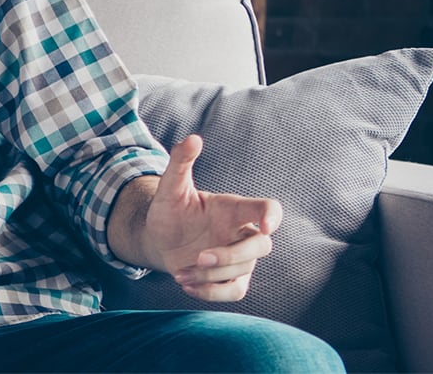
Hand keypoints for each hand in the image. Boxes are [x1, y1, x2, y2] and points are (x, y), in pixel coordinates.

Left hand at [134, 135, 280, 300]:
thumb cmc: (170, 211)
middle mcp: (241, 233)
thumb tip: (192, 138)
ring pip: (243, 271)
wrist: (158, 240)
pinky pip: (235, 292)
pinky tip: (187, 285)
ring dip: (211, 276)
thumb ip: (181, 163)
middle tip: (199, 258)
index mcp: (234, 209)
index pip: (267, 209)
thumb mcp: (170, 187)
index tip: (266, 226)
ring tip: (180, 273)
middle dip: (232, 256)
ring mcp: (239, 258)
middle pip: (260, 247)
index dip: (273, 216)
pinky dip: (212, 293)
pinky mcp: (230, 279)